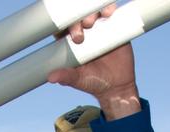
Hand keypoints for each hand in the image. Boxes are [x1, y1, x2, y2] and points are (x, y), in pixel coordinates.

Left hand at [47, 5, 139, 119]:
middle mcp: (82, 32)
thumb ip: (67, 77)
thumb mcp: (80, 80)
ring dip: (90, 13)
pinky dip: (108, 9)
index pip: (61, 28)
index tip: (69, 32)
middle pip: (75, 18)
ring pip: (91, 12)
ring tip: (92, 22)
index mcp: (69, 42)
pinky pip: (108, 12)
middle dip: (76, 20)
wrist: (117, 84)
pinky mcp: (111, 26)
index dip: (62, 26)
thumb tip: (52, 78)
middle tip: (82, 31)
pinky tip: (107, 14)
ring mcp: (97, 28)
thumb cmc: (94, 81)